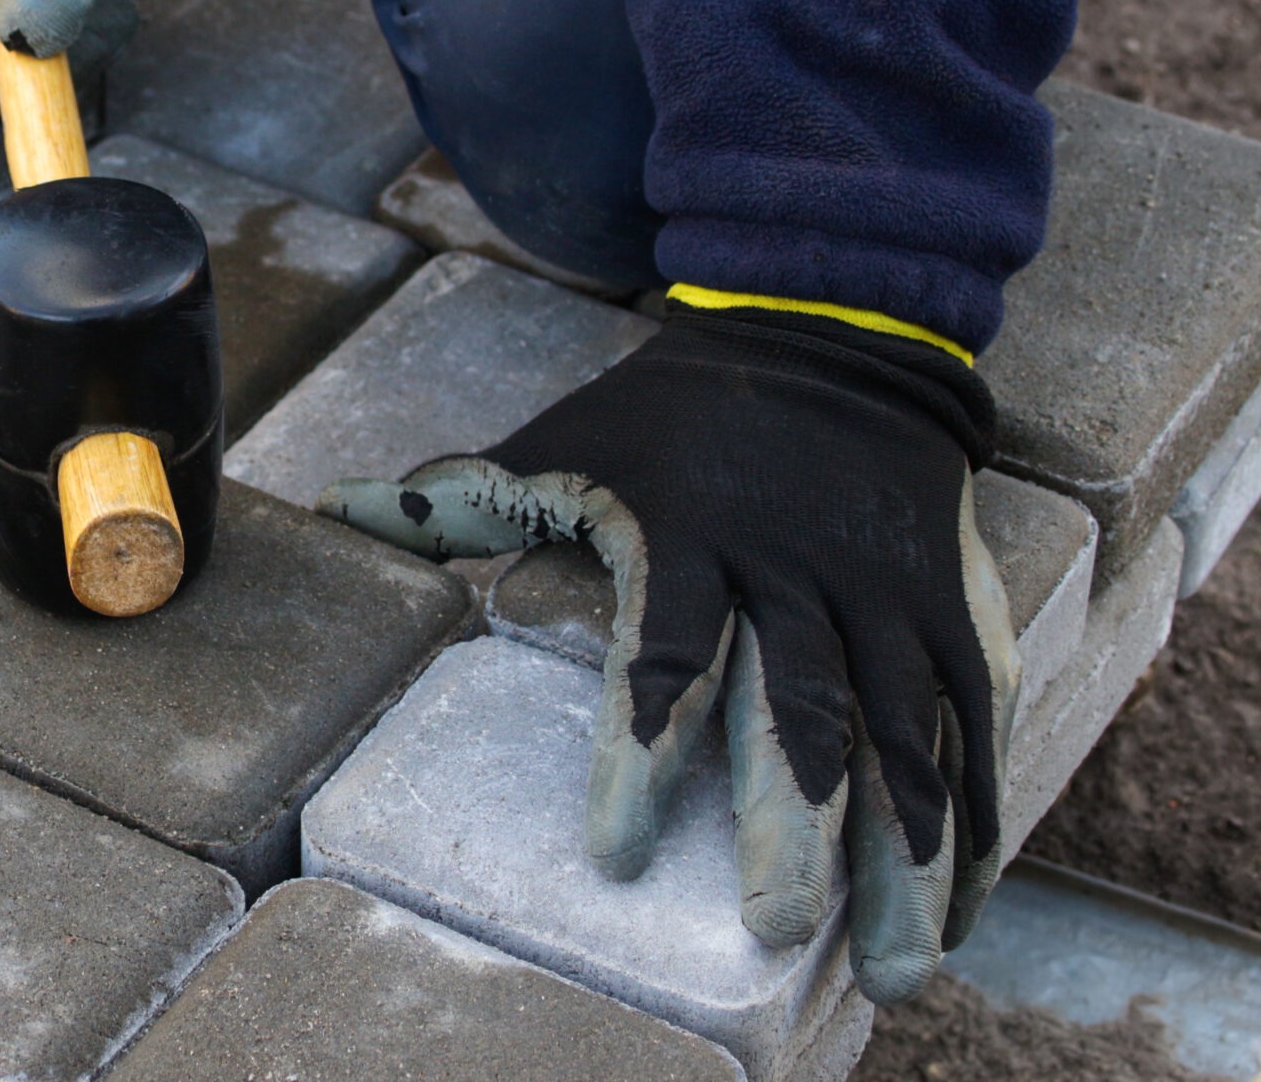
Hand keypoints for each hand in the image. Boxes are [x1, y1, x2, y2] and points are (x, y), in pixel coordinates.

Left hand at [318, 300, 1021, 1005]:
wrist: (831, 335)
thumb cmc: (670, 413)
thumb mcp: (562, 438)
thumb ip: (454, 498)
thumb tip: (330, 510)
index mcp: (688, 534)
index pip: (661, 656)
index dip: (637, 751)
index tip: (610, 852)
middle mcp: (794, 567)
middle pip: (796, 708)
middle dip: (787, 825)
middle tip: (771, 928)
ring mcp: (882, 589)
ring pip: (901, 731)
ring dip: (899, 854)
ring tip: (889, 967)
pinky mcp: (950, 604)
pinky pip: (971, 719)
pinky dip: (967, 814)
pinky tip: (953, 904)